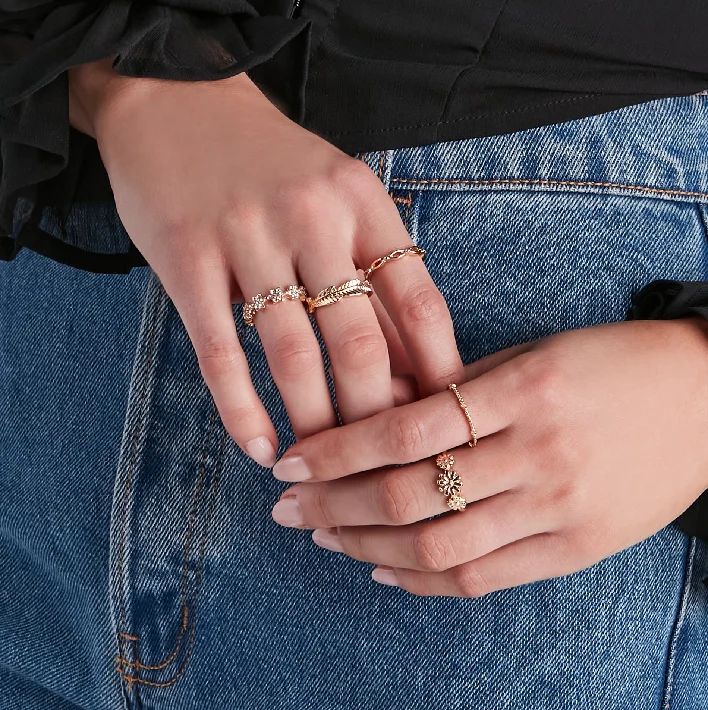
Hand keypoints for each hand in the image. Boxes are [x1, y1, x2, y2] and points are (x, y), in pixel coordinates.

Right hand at [69, 59, 462, 465]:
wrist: (175, 99)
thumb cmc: (272, 165)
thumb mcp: (339, 199)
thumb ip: (376, 277)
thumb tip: (414, 370)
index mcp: (362, 203)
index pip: (420, 303)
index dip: (437, 373)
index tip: (442, 426)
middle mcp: (311, 217)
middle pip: (360, 342)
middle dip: (373, 416)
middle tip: (376, 462)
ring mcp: (246, 236)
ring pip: (292, 356)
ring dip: (312, 423)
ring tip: (320, 465)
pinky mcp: (186, 257)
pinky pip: (219, 352)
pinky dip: (241, 410)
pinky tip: (259, 448)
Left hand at [269, 318, 707, 596]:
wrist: (706, 401)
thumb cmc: (610, 365)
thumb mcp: (533, 355)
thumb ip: (459, 388)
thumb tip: (373, 415)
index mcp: (524, 391)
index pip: (405, 429)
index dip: (336, 451)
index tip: (288, 462)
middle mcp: (539, 454)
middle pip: (410, 495)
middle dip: (334, 504)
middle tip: (285, 508)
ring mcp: (560, 509)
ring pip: (439, 546)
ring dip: (366, 546)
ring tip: (324, 536)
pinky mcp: (577, 549)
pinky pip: (483, 578)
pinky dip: (423, 580)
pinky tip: (382, 568)